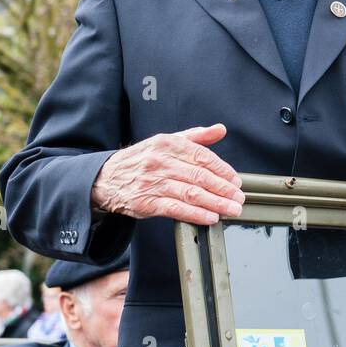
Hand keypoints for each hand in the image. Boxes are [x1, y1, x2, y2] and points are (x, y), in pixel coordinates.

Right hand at [92, 123, 244, 224]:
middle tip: (238, 197)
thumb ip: (195, 136)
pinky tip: (210, 217)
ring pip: (190, 193)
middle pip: (198, 176)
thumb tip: (220, 129)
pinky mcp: (146, 202)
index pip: (201, 155)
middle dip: (223, 188)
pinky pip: (175, 208)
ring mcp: (152, 182)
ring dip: (214, 203)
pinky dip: (195, 214)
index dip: (222, 169)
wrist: (107, 178)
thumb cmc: (142, 160)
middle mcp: (159, 161)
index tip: (236, 180)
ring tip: (230, 209)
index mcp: (167, 143)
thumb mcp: (166, 141)